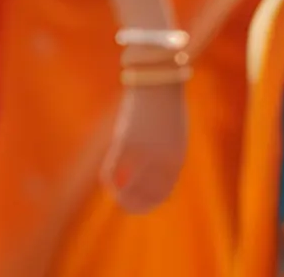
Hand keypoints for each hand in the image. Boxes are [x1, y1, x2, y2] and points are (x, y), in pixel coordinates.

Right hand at [102, 83, 186, 212]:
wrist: (158, 81)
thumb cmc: (168, 107)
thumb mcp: (173, 135)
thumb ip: (166, 156)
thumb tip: (153, 176)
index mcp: (175, 159)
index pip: (162, 192)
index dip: (150, 202)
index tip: (142, 203)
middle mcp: (161, 160)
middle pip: (145, 194)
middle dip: (134, 203)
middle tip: (125, 203)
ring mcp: (143, 151)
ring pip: (128, 187)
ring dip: (121, 197)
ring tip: (116, 197)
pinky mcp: (125, 141)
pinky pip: (113, 170)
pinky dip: (109, 180)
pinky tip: (108, 183)